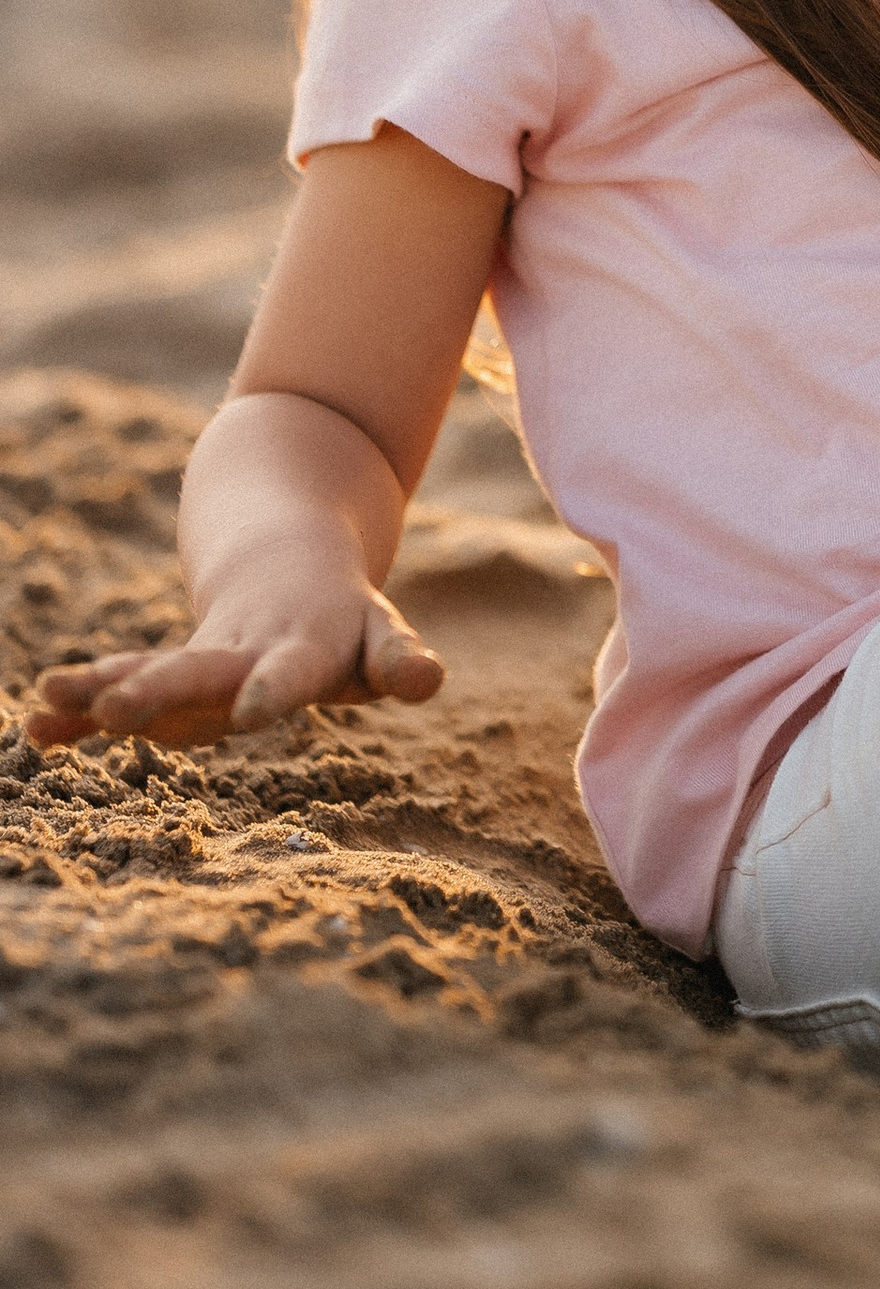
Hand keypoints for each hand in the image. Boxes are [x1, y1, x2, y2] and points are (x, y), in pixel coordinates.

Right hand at [26, 581, 443, 748]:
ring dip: (101, 689)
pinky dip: (79, 706)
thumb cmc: (345, 620)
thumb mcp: (380, 639)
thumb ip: (399, 661)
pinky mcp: (163, 674)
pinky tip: (38, 727)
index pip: (290, 672)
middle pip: (199, 671)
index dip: (274, 687)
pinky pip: (116, 687)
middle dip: (157, 691)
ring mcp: (196, 663)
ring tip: (49, 702)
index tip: (253, 711)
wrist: (285, 561)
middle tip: (115, 713)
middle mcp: (241, 653)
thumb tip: (431, 682)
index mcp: (300, 647)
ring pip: (145, 672)